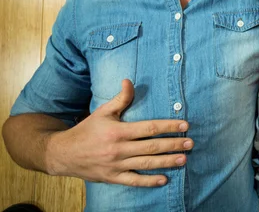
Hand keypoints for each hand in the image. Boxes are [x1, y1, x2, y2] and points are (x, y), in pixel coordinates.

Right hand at [46, 79, 192, 186]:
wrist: (63, 154)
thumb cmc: (87, 130)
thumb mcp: (102, 111)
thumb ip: (120, 99)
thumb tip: (129, 80)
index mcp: (118, 131)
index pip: (149, 128)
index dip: (168, 126)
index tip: (185, 125)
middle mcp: (118, 149)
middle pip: (151, 147)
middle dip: (173, 144)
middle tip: (191, 143)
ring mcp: (116, 165)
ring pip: (146, 164)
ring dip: (167, 162)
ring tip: (183, 159)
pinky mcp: (113, 178)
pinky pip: (134, 181)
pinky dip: (149, 181)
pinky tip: (164, 179)